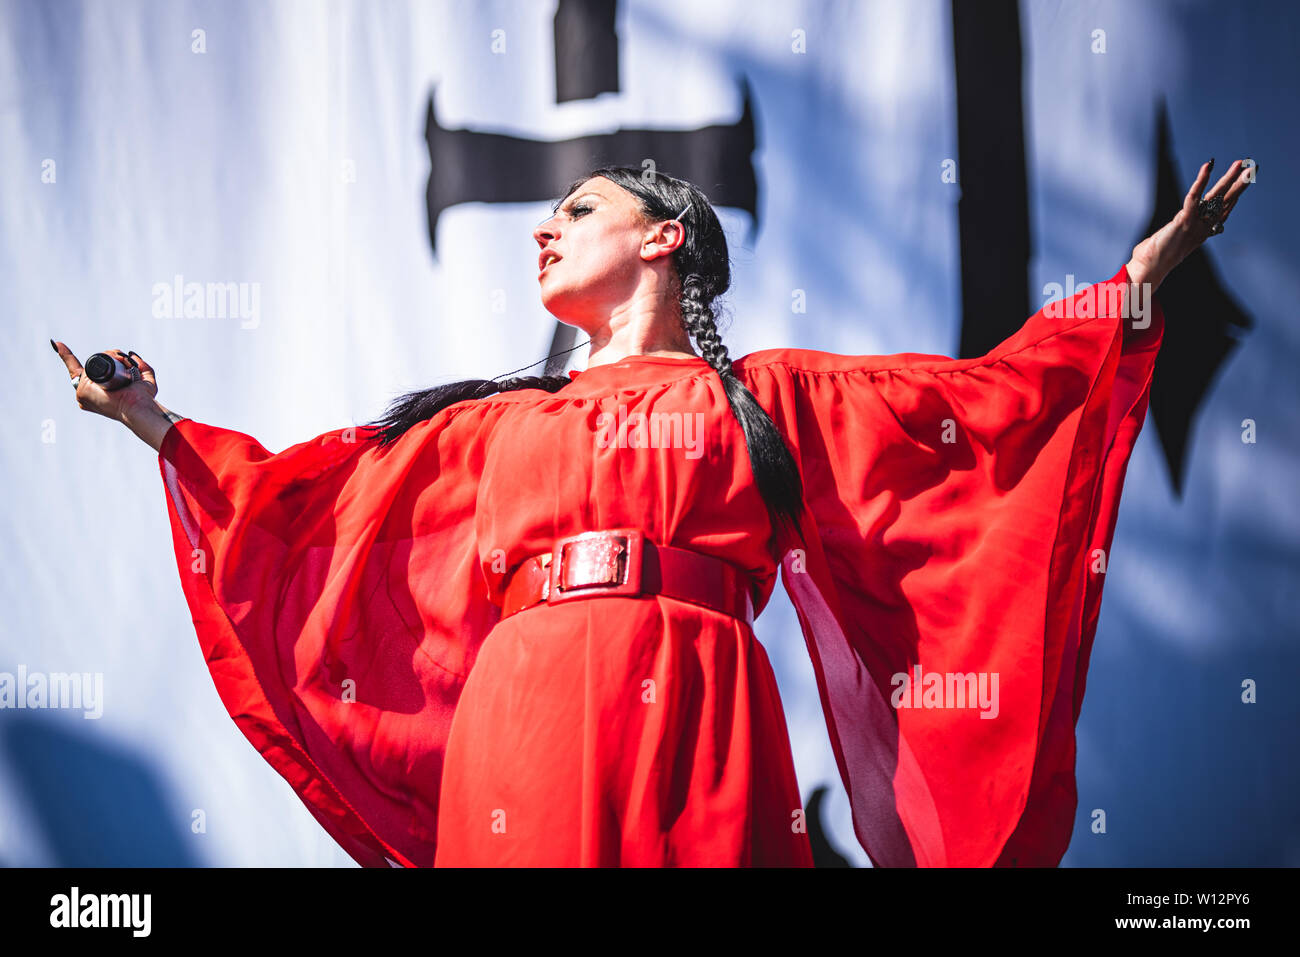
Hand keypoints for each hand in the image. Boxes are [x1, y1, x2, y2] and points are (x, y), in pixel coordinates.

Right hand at [51, 341, 158, 422]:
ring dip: (110, 357)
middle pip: (95, 365)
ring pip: (93, 364)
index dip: (67, 357)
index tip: (56, 343)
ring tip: (126, 364)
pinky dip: (99, 358)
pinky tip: (113, 359)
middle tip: (127, 362)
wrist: (140, 408)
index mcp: (97, 393)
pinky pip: (80, 367)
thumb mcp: (146, 380)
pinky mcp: (82, 392)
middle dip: (112, 357)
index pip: (85, 372)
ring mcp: (82, 393)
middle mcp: (87, 393)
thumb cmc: (143, 400)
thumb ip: (142, 367)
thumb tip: (132, 355)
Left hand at [1127, 157, 1255, 291]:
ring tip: (1240, 163)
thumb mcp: (1170, 243)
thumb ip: (1173, 234)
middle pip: (1226, 201)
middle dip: (1239, 184)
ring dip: (1229, 178)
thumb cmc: (1154, 258)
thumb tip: (1165, 233)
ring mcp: (1195, 224)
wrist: (1149, 270)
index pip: (1223, 210)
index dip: (1234, 195)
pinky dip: (1201, 180)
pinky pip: (1194, 197)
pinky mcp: (1183, 221)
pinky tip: (1208, 166)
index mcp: (1202, 231)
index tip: (1243, 181)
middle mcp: (1203, 227)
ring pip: (1216, 197)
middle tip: (1252, 167)